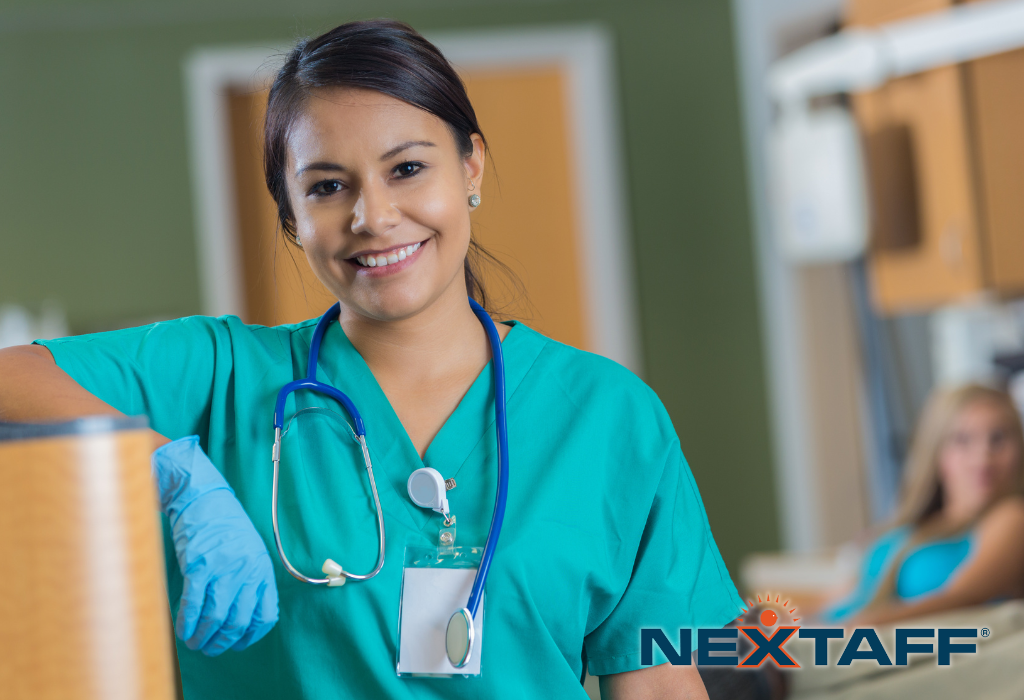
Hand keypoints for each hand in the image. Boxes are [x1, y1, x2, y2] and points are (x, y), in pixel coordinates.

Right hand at [152, 436, 278, 654]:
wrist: (202, 498)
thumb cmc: (224, 527)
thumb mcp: (249, 552)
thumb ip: (249, 581)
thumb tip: (239, 618)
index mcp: (262, 570)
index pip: (264, 616)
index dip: (249, 636)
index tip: (236, 643)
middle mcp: (247, 571)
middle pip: (237, 622)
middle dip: (221, 642)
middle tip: (208, 648)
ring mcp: (224, 569)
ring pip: (215, 618)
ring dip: (202, 636)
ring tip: (193, 642)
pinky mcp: (199, 566)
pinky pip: (194, 604)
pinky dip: (187, 621)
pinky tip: (182, 629)